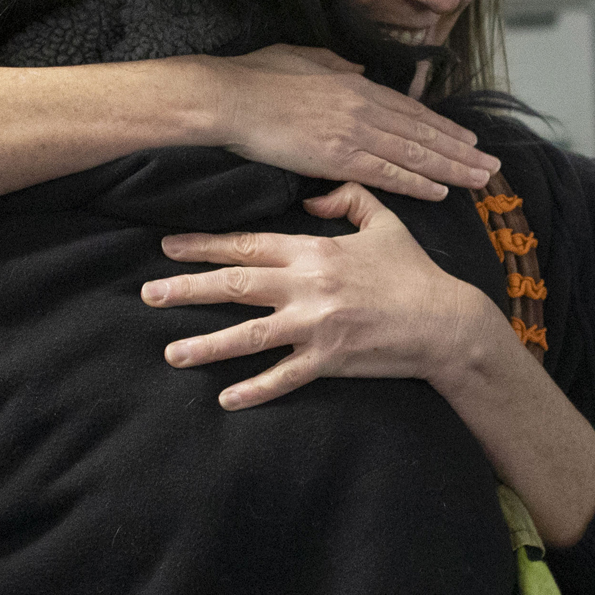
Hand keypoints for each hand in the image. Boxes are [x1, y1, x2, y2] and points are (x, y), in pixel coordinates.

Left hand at [141, 182, 508, 409]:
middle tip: (148, 294)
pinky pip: (284, 377)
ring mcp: (316, 326)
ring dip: (206, 345)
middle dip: (187, 289)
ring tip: (171, 353)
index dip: (204, 245)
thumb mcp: (384, 223)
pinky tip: (226, 399)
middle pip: (235, 286)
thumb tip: (310, 195)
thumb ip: (347, 198)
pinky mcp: (330, 359)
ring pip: (249, 335)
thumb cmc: (414, 272)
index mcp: (314, 251)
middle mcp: (308, 286)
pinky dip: (255, 390)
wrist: (447, 322)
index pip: (248, 246)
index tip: (168, 247)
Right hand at [206, 45, 495, 201]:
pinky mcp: (338, 157)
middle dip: (461, 150)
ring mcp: (354, 133)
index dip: (443, 126)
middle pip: (423, 133)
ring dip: (452, 168)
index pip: (411, 110)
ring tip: (480, 179)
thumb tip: (358, 71)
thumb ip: (335, 66)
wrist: (229, 97)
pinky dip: (419, 183)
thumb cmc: (256, 77)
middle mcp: (364, 108)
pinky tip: (442, 191)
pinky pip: (389, 174)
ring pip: (415, 154)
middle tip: (491, 164)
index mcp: (356, 84)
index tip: (467, 138)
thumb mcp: (304, 57)